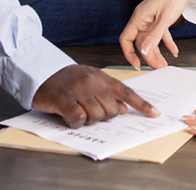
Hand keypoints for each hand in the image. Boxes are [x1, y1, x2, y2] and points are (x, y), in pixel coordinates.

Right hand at [32, 64, 158, 127]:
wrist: (41, 72)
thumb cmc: (67, 80)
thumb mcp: (90, 82)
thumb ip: (108, 94)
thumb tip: (123, 109)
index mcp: (101, 77)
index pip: (126, 92)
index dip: (142, 104)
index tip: (155, 114)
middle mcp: (92, 82)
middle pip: (112, 110)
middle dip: (104, 116)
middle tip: (89, 111)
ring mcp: (78, 90)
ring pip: (97, 116)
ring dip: (89, 120)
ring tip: (78, 111)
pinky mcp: (64, 100)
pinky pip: (79, 119)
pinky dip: (76, 122)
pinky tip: (69, 117)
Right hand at [119, 0, 195, 69]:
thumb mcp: (165, 18)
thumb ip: (154, 36)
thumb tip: (143, 52)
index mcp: (139, 17)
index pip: (126, 38)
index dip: (129, 53)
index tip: (136, 64)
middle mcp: (143, 18)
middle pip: (141, 42)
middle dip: (149, 56)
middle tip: (159, 68)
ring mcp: (152, 17)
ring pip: (151, 39)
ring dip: (157, 52)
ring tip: (164, 64)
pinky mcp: (161, 16)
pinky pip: (161, 33)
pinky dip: (167, 43)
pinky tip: (174, 51)